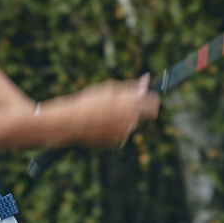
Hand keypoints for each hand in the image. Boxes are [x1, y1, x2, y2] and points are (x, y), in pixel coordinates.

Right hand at [40, 75, 159, 147]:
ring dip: (124, 118)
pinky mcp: (118, 142)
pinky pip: (121, 133)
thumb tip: (144, 81)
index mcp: (131, 104)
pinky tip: (102, 124)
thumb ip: (130, 87)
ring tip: (106, 114)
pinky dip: (115, 129)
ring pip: (131, 123)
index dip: (152, 98)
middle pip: (144, 114)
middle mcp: (131, 119)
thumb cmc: (88, 103)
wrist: (71, 123)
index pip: (152, 101)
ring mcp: (125, 132)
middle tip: (126, 105)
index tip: (151, 97)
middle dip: (138, 109)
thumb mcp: (109, 90)